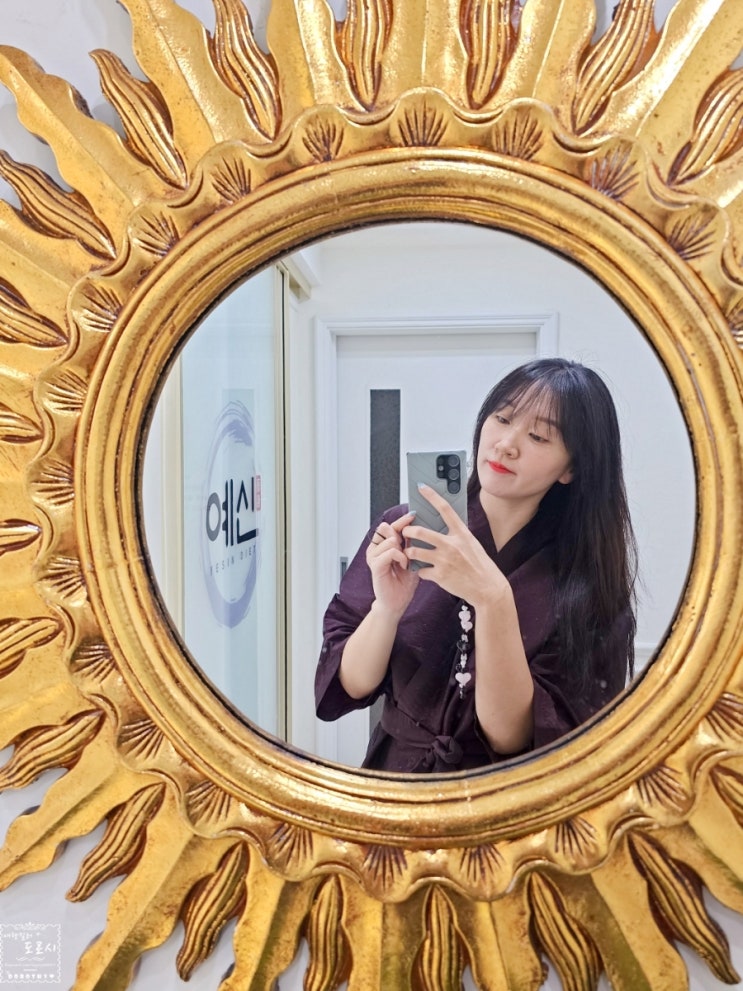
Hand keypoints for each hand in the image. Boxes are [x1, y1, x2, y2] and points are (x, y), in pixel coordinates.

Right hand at [365, 511, 418, 617]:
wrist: (397, 602)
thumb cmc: (405, 582)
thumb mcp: (411, 558)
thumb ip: (411, 543)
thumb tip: (420, 526)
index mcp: (383, 545)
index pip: (390, 525)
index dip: (402, 520)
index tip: (413, 516)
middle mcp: (375, 548)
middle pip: (386, 528)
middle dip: (400, 535)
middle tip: (407, 548)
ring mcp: (373, 556)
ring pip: (390, 540)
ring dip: (402, 549)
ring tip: (406, 561)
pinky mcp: (375, 565)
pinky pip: (390, 551)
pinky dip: (400, 557)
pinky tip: (404, 565)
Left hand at [402, 485, 508, 606]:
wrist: (488, 588)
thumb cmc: (481, 566)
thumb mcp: (472, 544)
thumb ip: (457, 535)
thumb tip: (444, 526)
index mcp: (462, 534)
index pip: (445, 509)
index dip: (431, 496)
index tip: (421, 487)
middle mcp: (452, 545)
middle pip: (420, 532)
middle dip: (408, 531)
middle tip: (405, 532)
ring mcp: (445, 560)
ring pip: (414, 551)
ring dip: (409, 552)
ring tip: (410, 553)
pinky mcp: (440, 576)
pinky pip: (421, 570)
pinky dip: (420, 571)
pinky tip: (424, 571)